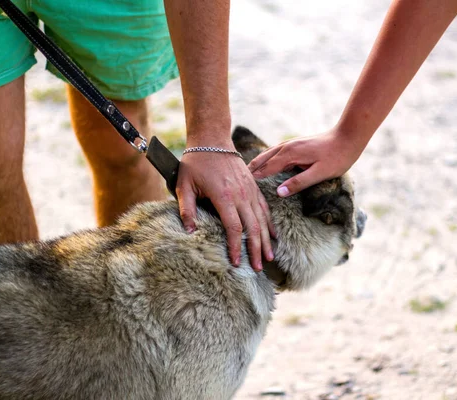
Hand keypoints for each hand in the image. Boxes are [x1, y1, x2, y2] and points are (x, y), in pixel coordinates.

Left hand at [176, 145, 274, 271]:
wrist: (212, 139)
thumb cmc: (195, 162)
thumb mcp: (183, 185)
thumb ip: (186, 208)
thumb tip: (189, 231)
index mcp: (224, 196)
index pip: (234, 227)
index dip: (236, 247)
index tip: (236, 263)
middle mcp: (240, 195)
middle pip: (253, 227)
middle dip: (256, 250)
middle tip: (258, 269)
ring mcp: (249, 190)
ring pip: (262, 219)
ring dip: (266, 240)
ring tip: (269, 258)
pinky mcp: (253, 186)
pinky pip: (264, 208)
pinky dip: (269, 224)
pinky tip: (273, 237)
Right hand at [248, 128, 359, 196]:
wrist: (348, 137)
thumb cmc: (337, 158)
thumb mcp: (319, 174)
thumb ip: (298, 183)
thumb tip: (278, 192)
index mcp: (290, 154)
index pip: (267, 169)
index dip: (254, 179)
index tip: (241, 188)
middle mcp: (287, 147)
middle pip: (263, 159)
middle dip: (251, 169)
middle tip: (237, 181)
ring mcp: (291, 144)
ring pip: (268, 153)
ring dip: (257, 162)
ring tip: (246, 172)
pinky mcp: (296, 144)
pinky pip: (275, 151)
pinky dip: (266, 158)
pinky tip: (265, 162)